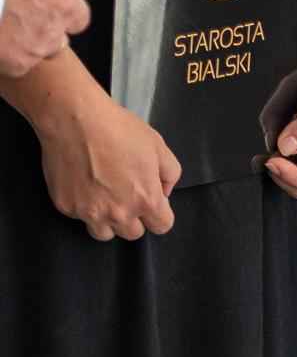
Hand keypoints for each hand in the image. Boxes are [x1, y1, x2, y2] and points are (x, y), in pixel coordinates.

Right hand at [35, 88, 181, 239]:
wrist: (77, 121)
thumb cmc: (120, 130)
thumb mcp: (158, 145)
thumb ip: (170, 173)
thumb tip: (164, 192)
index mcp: (145, 199)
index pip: (162, 226)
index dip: (160, 214)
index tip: (154, 203)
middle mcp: (118, 213)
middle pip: (133, 234)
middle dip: (134, 217)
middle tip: (126, 194)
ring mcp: (89, 213)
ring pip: (104, 233)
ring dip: (108, 220)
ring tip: (105, 196)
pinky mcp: (67, 208)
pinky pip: (80, 216)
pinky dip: (84, 206)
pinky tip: (84, 183)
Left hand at [266, 47, 296, 194]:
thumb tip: (286, 149)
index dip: (293, 177)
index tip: (273, 161)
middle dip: (279, 168)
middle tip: (264, 154)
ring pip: (282, 164)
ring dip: (273, 144)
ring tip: (281, 110)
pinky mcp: (295, 136)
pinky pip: (275, 144)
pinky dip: (271, 129)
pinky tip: (280, 109)